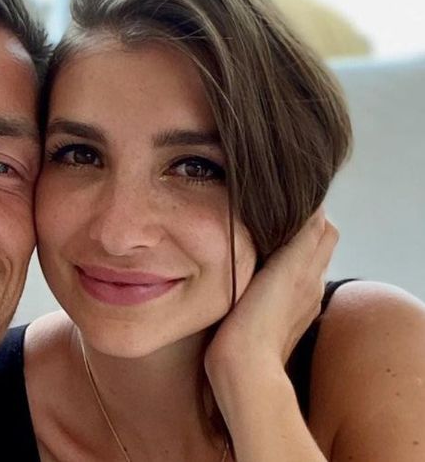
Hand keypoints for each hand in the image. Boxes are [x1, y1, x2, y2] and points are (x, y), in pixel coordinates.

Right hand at [204, 209, 338, 376]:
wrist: (244, 368)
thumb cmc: (259, 320)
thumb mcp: (286, 269)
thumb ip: (303, 238)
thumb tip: (316, 208)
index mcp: (310, 272)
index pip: (324, 229)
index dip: (312, 212)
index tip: (288, 199)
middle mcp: (308, 287)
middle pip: (315, 246)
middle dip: (301, 226)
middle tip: (273, 213)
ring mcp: (295, 305)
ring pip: (299, 265)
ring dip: (288, 248)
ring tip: (263, 236)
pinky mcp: (277, 319)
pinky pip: (284, 285)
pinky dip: (278, 270)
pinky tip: (257, 270)